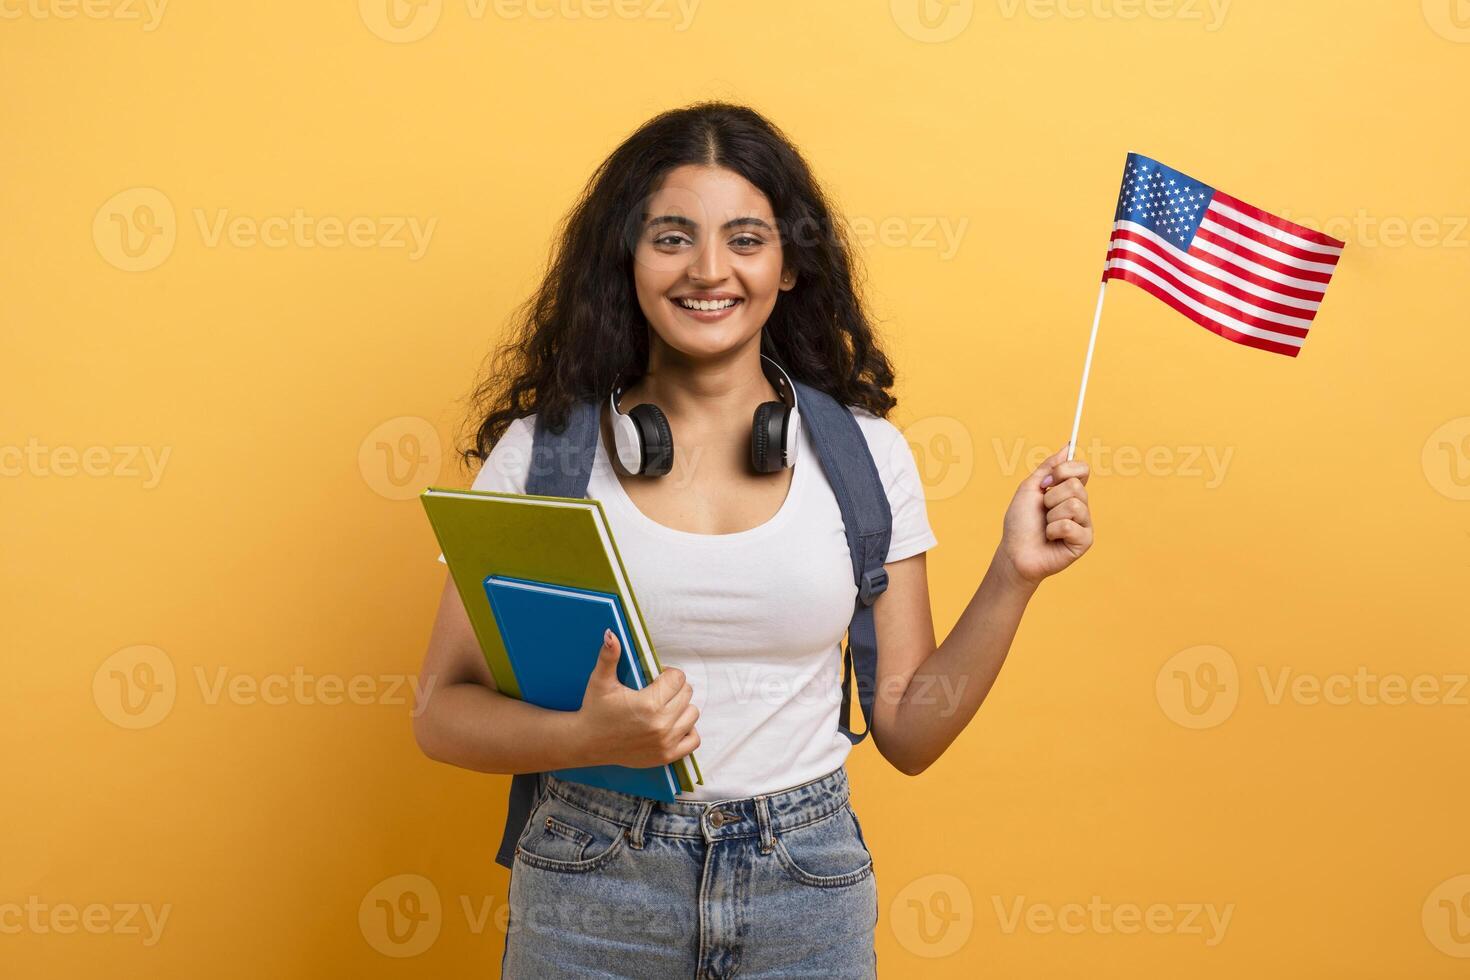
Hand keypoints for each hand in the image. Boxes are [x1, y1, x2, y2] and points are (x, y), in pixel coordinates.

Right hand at [574, 629, 699, 768]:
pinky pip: (693, 740)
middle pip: (687, 693)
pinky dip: (687, 730)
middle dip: (674, 689)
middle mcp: (661, 724)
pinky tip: (672, 724)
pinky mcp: (666, 756)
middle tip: (657, 692)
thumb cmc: (594, 710)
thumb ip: (608, 656)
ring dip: (682, 707)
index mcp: (648, 704)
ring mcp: (665, 742)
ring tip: (664, 706)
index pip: (678, 678)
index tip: (655, 678)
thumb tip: (611, 634)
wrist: (587, 743)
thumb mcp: (600, 681)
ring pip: (693, 713)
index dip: (667, 674)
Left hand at [997, 444, 1093, 586]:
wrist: (1014, 551)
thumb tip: (1068, 446)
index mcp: (1068, 491)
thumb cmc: (1020, 522)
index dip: (1064, 470)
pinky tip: (1051, 538)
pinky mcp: (1085, 541)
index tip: (1047, 481)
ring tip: (1046, 526)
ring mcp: (1084, 523)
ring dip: (1051, 515)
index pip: (1082, 469)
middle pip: (1076, 486)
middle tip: (1043, 510)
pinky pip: (1071, 525)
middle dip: (1051, 497)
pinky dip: (1053, 530)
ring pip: (1075, 505)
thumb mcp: (1030, 488)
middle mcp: (1080, 505)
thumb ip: (1049, 467)